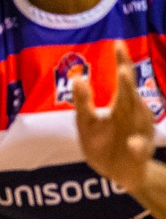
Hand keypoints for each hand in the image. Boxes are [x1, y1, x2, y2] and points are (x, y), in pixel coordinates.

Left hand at [73, 42, 155, 191]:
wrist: (118, 174)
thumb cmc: (102, 144)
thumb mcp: (86, 122)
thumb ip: (83, 102)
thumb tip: (77, 78)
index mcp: (121, 106)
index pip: (123, 80)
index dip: (122, 61)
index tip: (118, 43)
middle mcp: (133, 115)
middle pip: (131, 95)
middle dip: (128, 83)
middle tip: (123, 68)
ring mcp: (139, 133)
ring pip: (140, 118)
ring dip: (135, 105)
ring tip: (127, 88)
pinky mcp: (139, 153)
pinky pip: (139, 149)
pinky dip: (136, 146)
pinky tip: (131, 143)